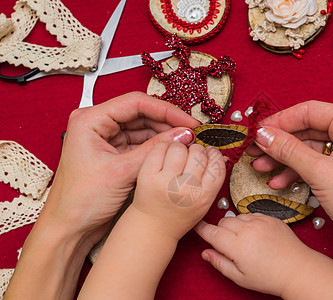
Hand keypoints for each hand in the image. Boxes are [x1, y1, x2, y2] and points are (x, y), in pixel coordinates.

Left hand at [39, 91, 199, 246]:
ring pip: (142, 128)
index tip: (188, 121)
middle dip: (167, 122)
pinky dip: (156, 147)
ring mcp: (105, 139)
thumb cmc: (80, 202)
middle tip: (191, 132)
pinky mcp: (113, 153)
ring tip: (186, 142)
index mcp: (90, 120)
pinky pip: (139, 143)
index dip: (166, 110)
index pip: (135, 103)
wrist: (68, 228)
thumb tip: (183, 134)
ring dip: (163, 134)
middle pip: (140, 113)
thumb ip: (154, 150)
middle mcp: (97, 125)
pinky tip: (172, 151)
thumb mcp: (122, 172)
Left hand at [132, 142, 225, 239]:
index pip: (216, 164)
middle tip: (190, 157)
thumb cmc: (179, 213)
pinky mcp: (147, 175)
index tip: (209, 154)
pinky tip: (164, 156)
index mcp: (202, 196)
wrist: (152, 227)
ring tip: (176, 157)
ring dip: (179, 148)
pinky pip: (159, 148)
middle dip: (196, 150)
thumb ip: (213, 179)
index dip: (213, 154)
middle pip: (198, 153)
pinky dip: (163, 147)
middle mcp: (185, 189)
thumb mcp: (203, 202)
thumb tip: (219, 154)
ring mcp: (165, 182)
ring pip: (178, 148)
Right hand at [195, 213, 332, 298]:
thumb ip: (219, 263)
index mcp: (237, 246)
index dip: (201, 229)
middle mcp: (247, 230)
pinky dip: (248, 221)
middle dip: (220, 230)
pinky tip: (254, 233)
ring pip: (236, 216)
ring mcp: (260, 221)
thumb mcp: (239, 277)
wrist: (297, 269)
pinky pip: (251, 213)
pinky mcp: (270, 217)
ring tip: (243, 240)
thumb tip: (205, 253)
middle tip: (226, 243)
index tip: (196, 226)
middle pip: (223, 221)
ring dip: (235, 225)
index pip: (211, 232)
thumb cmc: (270, 277)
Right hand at [246, 101, 332, 298]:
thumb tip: (264, 134)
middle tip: (256, 150)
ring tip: (262, 167)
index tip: (258, 131)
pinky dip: (298, 171)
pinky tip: (280, 181)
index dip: (280, 120)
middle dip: (280, 142)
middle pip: (308, 129)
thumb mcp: (320, 172)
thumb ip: (288, 149)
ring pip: (310, 148)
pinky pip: (317, 164)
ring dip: (285, 159)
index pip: (310, 111)